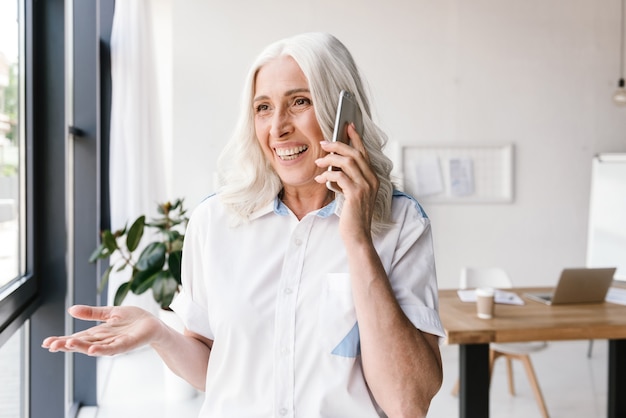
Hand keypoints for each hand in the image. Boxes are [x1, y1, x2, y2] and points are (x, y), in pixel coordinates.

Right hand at [42, 305, 163, 355]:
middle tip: (50, 345)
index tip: (46, 342)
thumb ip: (92, 313)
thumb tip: (71, 310)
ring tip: (67, 345)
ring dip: (81, 347)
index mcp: (99, 333)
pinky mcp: (127, 344)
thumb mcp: (109, 312)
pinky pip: (113, 349)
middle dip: (67, 345)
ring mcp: (115, 344)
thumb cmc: (133, 320)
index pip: (77, 337)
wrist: (153, 324)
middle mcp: (104, 341)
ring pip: (95, 347)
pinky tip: (92, 350)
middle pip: (82, 344)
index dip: (63, 340)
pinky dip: (102, 350)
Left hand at [315, 123, 378, 240]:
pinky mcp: (356, 194)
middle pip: (355, 153)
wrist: (358, 236)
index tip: (347, 126)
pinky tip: (320, 178)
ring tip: (318, 162)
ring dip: (330, 158)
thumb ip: (348, 180)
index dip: (355, 138)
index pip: (364, 153)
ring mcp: (365, 187)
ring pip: (348, 162)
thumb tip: (334, 165)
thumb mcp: (353, 194)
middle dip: (338, 145)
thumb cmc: (353, 217)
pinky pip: (339, 176)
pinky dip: (328, 174)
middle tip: (323, 143)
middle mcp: (372, 180)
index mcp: (373, 179)